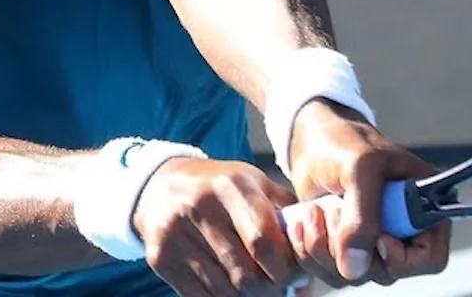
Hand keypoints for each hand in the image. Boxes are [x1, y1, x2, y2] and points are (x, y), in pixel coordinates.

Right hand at [132, 157, 304, 296]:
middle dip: (270, 288)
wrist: (160, 185)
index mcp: (231, 184)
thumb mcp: (255, 185)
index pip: (264, 241)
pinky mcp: (160, 257)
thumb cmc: (220, 188)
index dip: (287, 268)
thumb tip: (311, 266)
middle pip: (246, 273)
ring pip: (225, 290)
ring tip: (255, 287)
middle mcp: (201, 206)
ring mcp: (176, 233)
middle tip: (278, 287)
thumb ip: (287, 216)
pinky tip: (230, 288)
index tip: (296, 276)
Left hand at [282, 101, 451, 287]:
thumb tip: (354, 268)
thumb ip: (362, 217)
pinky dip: (309, 251)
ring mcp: (372, 242)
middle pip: (386, 273)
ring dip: (324, 250)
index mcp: (424, 208)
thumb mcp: (359, 169)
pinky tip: (303, 221)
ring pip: (353, 276)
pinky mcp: (344, 247)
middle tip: (332, 211)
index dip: (404, 259)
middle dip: (351, 249)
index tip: (377, 238)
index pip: (431, 259)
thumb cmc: (345, 142)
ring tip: (314, 212)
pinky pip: (328, 270)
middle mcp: (402, 231)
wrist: (312, 139)